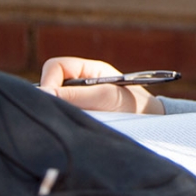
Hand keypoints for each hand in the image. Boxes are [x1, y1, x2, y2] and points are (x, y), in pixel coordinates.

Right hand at [39, 56, 163, 114]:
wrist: (150, 122)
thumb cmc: (133, 104)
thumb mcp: (105, 96)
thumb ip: (77, 94)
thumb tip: (45, 94)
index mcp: (87, 70)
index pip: (55, 67)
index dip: (48, 81)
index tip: (50, 99)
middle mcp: (79, 82)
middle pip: (50, 84)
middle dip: (52, 98)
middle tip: (60, 114)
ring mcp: (77, 99)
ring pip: (54, 102)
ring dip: (60, 111)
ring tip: (76, 121)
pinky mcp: (78, 115)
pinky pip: (62, 116)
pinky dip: (64, 121)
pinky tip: (75, 128)